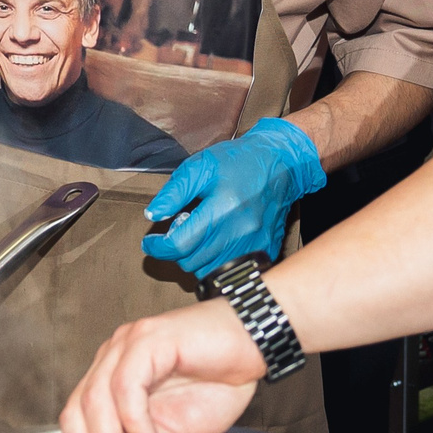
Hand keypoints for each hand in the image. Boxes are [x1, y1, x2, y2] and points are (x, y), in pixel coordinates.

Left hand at [30, 298, 266, 432]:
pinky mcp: (149, 339)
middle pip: (77, 412)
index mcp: (110, 378)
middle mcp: (112, 358)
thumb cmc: (215, 384)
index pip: (74, 419)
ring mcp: (127, 345)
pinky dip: (133, 420)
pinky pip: (127, 385)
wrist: (253, 348)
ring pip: (97, 400)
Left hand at [141, 117, 326, 274]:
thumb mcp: (200, 166)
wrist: (282, 163)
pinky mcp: (266, 250)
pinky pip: (232, 271)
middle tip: (178, 232)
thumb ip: (174, 192)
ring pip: (209, 271)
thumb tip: (152, 215)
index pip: (180, 245)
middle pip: (192, 262)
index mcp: (222, 208)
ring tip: (198, 236)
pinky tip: (216, 244)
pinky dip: (217, 263)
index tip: (150, 242)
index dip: (158, 247)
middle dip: (176, 251)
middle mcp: (241, 231)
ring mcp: (256, 244)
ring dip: (195, 259)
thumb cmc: (239, 162)